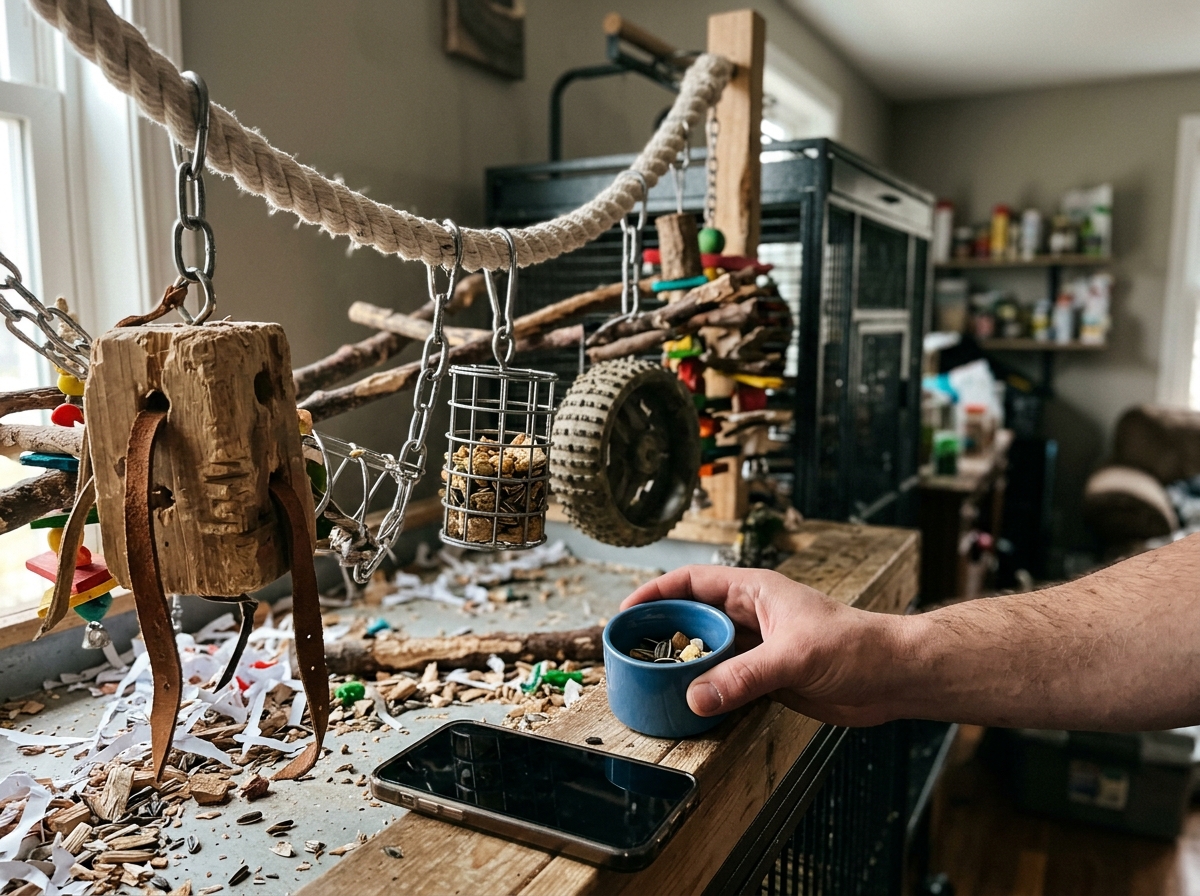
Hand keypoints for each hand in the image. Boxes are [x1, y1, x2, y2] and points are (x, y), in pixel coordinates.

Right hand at [620, 565, 901, 725]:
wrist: (894, 676)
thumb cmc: (857, 646)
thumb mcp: (795, 657)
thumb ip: (744, 677)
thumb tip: (696, 696)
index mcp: (755, 591)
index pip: (693, 581)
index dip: (657, 592)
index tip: (627, 611)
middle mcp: (751, 616)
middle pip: (693, 617)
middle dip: (663, 631)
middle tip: (631, 652)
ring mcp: (758, 648)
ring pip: (707, 652)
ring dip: (684, 665)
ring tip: (651, 680)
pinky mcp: (768, 677)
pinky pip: (725, 682)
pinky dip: (706, 692)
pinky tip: (688, 704)